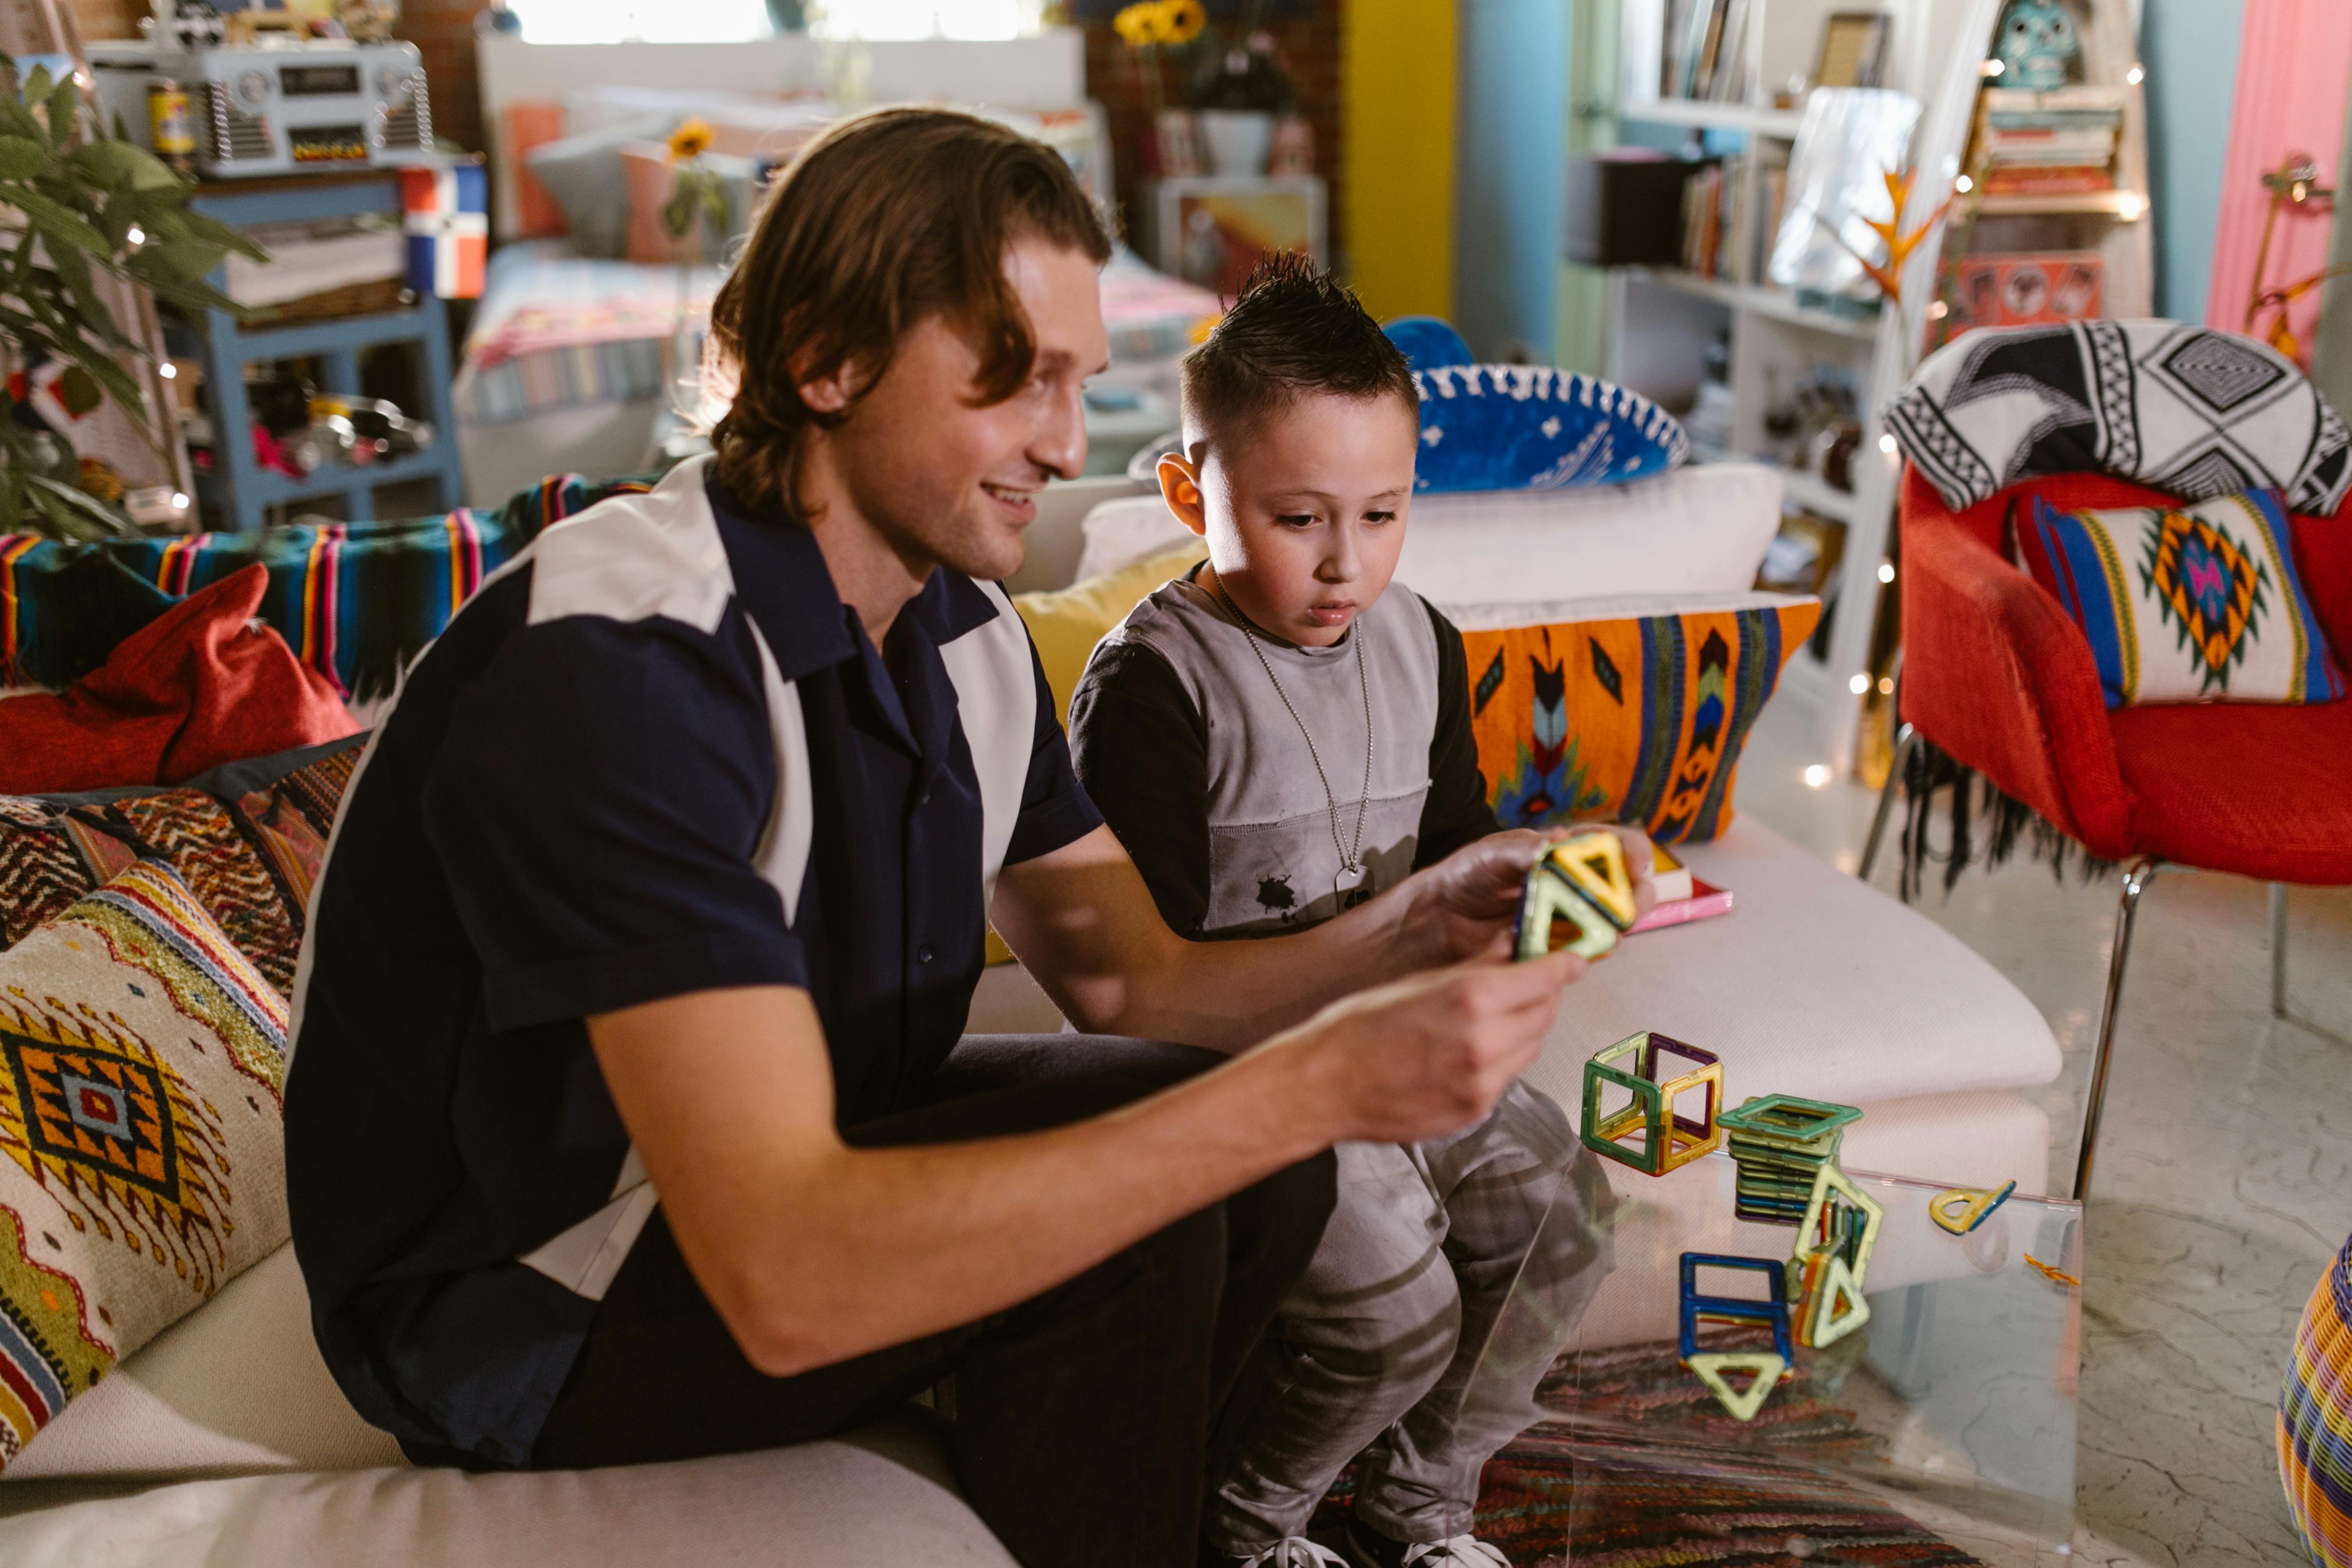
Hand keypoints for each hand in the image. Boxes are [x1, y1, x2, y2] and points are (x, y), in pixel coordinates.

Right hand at [1276, 947, 1583, 1144]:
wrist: (1324, 1085)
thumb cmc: (1357, 1027)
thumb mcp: (1417, 980)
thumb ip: (1475, 967)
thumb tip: (1511, 946)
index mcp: (1471, 999)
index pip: (1545, 977)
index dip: (1562, 965)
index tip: (1572, 959)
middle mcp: (1486, 1043)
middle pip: (1545, 1013)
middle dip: (1543, 995)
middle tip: (1531, 982)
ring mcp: (1483, 1084)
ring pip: (1530, 1047)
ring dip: (1525, 1027)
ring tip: (1497, 1016)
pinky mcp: (1475, 1111)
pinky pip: (1507, 1077)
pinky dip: (1502, 1058)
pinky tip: (1473, 1049)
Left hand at [1399, 824, 1661, 964]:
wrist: (1436, 918)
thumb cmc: (1466, 875)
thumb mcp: (1492, 854)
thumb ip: (1525, 851)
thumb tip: (1560, 843)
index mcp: (1567, 852)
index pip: (1616, 845)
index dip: (1633, 853)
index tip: (1634, 864)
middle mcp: (1576, 885)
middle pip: (1625, 890)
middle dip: (1633, 897)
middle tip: (1627, 906)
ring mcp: (1568, 919)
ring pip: (1610, 924)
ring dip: (1611, 928)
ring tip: (1599, 929)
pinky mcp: (1555, 951)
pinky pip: (1582, 954)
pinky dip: (1585, 953)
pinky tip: (1574, 950)